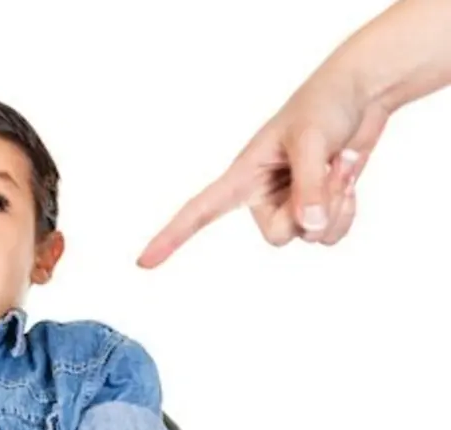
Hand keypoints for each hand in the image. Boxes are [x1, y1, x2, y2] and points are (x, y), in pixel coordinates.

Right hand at [136, 68, 391, 268]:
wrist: (360, 93)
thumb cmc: (324, 104)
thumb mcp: (312, 140)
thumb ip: (309, 185)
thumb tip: (309, 226)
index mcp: (243, 174)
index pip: (199, 210)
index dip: (171, 237)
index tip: (143, 263)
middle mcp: (261, 193)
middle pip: (278, 236)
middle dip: (309, 213)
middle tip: (327, 172)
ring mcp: (290, 201)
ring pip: (309, 236)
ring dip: (335, 206)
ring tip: (340, 165)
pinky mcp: (316, 205)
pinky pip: (329, 233)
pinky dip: (346, 211)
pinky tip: (348, 178)